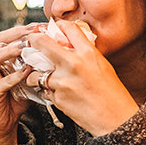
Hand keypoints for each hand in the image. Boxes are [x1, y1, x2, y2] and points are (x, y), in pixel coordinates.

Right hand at [0, 26, 35, 144]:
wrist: (5, 123)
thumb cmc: (17, 98)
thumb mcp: (31, 77)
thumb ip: (39, 65)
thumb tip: (60, 53)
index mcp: (2, 57)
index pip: (11, 35)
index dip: (25, 28)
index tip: (41, 25)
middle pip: (0, 40)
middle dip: (17, 34)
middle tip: (33, 32)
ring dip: (11, 50)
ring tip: (25, 47)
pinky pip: (2, 81)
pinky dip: (14, 76)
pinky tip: (26, 72)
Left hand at [28, 19, 138, 136]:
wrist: (115, 118)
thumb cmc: (112, 93)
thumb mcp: (102, 65)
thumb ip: (85, 53)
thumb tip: (69, 44)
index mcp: (88, 53)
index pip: (68, 28)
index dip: (58, 26)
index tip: (52, 29)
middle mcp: (73, 64)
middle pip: (43, 44)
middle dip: (33, 41)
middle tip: (30, 42)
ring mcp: (63, 82)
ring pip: (37, 73)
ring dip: (36, 75)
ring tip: (42, 78)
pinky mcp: (57, 98)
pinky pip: (44, 91)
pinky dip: (47, 92)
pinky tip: (57, 93)